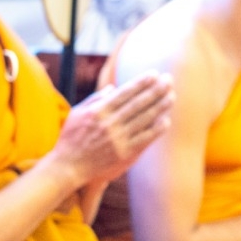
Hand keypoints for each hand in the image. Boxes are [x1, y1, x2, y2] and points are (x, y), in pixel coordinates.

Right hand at [49, 71, 173, 187]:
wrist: (69, 166)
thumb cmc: (71, 138)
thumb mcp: (77, 113)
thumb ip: (95, 99)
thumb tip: (112, 88)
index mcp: (98, 111)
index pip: (125, 93)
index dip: (141, 83)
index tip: (154, 74)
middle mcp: (110, 123)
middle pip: (138, 103)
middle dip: (155, 90)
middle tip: (168, 80)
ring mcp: (118, 139)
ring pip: (144, 119)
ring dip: (160, 106)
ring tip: (171, 96)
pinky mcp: (124, 154)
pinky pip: (145, 139)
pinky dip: (156, 129)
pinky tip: (166, 120)